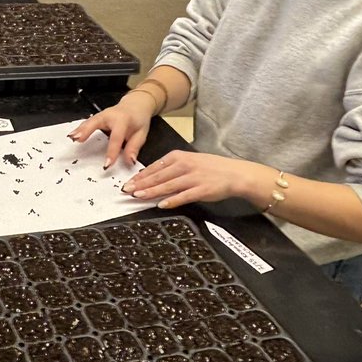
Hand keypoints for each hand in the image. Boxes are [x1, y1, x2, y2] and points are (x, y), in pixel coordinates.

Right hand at [67, 92, 158, 168]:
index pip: (116, 138)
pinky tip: (72, 135)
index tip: (107, 164)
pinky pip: (87, 122)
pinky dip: (79, 128)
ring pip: (89, 121)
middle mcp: (110, 115)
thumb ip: (134, 147)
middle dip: (86, 131)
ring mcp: (102, 115)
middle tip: (77, 140)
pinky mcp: (97, 117)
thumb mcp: (141, 134)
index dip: (111, 151)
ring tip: (71, 137)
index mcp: (123, 120)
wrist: (137, 105)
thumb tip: (129, 161)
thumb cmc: (138, 119)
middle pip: (96, 122)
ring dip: (79, 129)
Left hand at [121, 150, 266, 208]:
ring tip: (138, 196)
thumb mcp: (189, 161)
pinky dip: (172, 200)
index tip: (128, 182)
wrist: (234, 173)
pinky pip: (183, 196)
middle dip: (140, 184)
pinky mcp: (201, 190)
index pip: (154, 167)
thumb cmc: (211, 168)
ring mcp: (193, 178)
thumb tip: (150, 176)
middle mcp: (184, 165)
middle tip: (127, 190)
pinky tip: (161, 204)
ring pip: (167, 185)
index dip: (140, 176)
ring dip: (151, 191)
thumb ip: (171, 168)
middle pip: (158, 176)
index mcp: (179, 156)